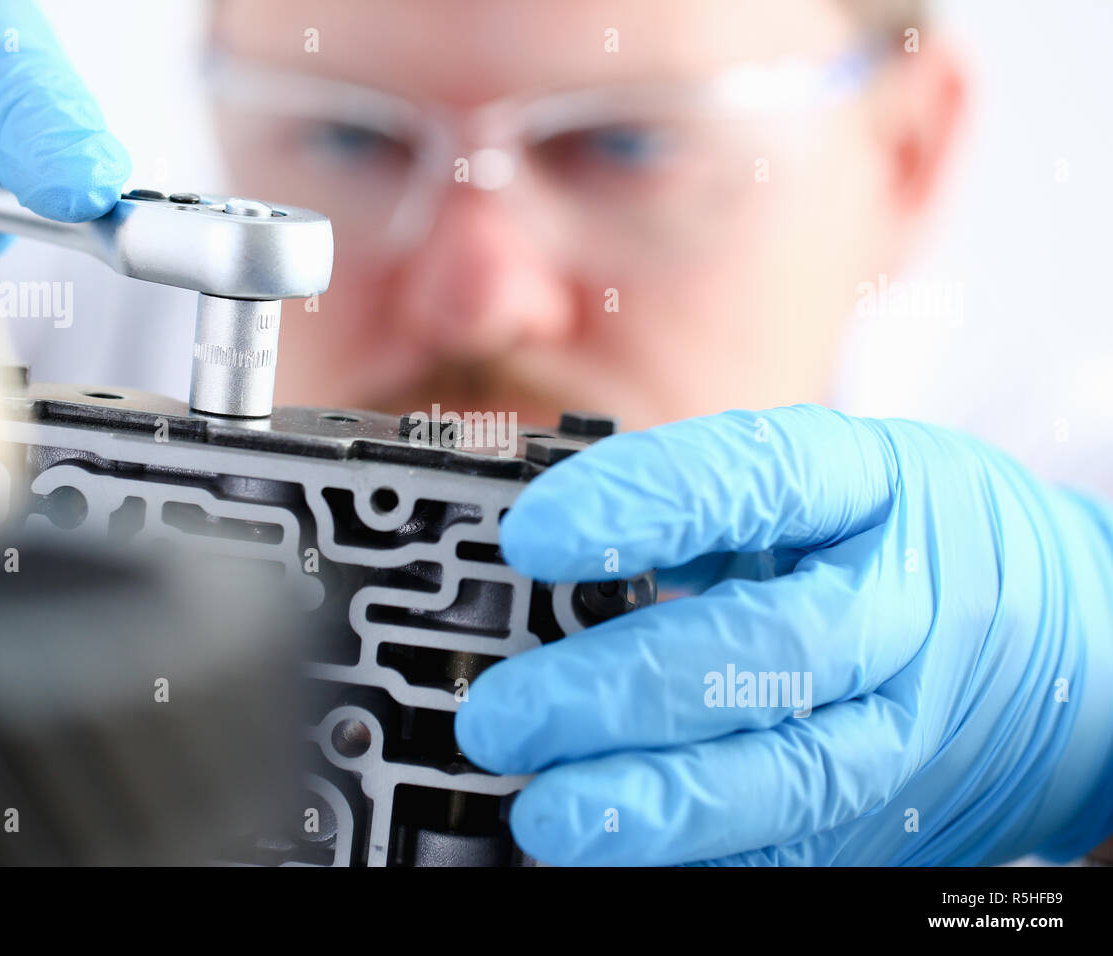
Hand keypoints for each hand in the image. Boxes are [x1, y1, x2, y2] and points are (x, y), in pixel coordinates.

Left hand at [456, 404, 1112, 864]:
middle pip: (768, 648)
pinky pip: (800, 844)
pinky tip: (621, 852)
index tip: (529, 536)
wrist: (1062, 633)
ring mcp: (907, 720)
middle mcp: (899, 606)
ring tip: (548, 815)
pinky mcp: (898, 808)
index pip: (757, 482)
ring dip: (659, 802)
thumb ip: (703, 509)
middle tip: (505, 715)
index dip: (642, 507)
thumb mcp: (825, 485)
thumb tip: (547, 543)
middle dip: (623, 689)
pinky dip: (704, 853)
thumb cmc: (907, 536)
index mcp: (872, 489)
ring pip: (793, 773)